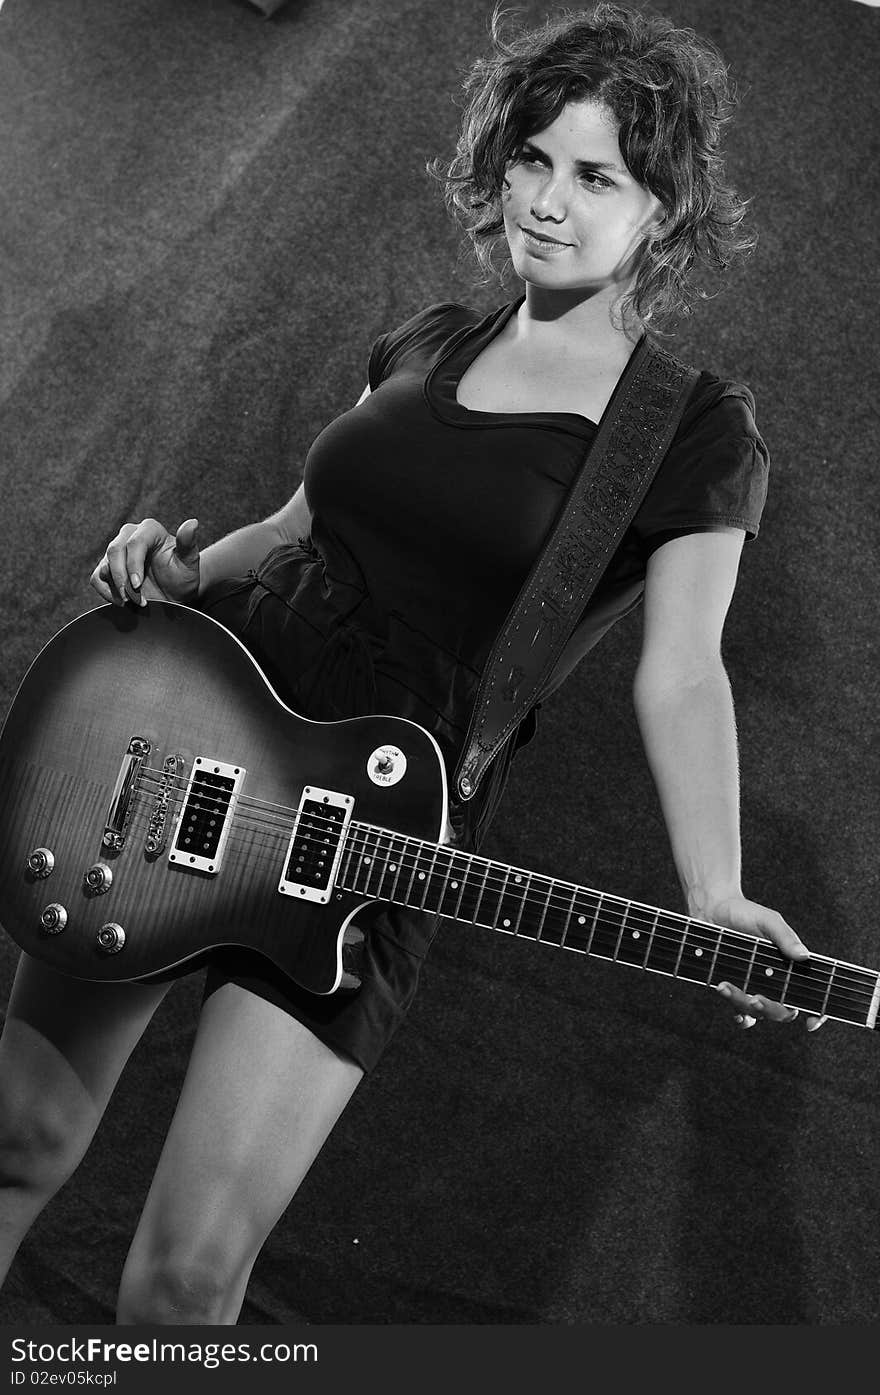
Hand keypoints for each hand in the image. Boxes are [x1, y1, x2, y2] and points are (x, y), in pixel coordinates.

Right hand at [90, 517, 200, 606]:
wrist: (174, 593)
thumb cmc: (182, 576)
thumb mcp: (189, 562)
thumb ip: (188, 543)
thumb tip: (193, 523)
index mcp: (150, 530)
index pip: (135, 542)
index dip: (133, 564)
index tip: (137, 585)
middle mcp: (130, 535)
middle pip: (115, 551)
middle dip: (122, 577)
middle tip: (133, 597)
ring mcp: (117, 552)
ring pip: (105, 564)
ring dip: (116, 587)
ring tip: (133, 601)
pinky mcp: (108, 568)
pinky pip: (97, 578)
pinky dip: (105, 591)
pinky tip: (121, 601)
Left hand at [705, 894, 827, 1032]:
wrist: (712, 911)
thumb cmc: (745, 913)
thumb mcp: (767, 920)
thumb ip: (785, 937)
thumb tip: (804, 956)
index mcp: (791, 968)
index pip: (810, 996)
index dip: (817, 1013)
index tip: (811, 1022)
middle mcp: (776, 984)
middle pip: (783, 1011)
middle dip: (772, 1010)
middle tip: (757, 999)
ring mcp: (755, 989)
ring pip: (757, 1012)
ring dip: (744, 1005)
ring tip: (724, 985)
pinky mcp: (735, 991)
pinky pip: (740, 1013)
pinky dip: (737, 1015)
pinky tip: (726, 1001)